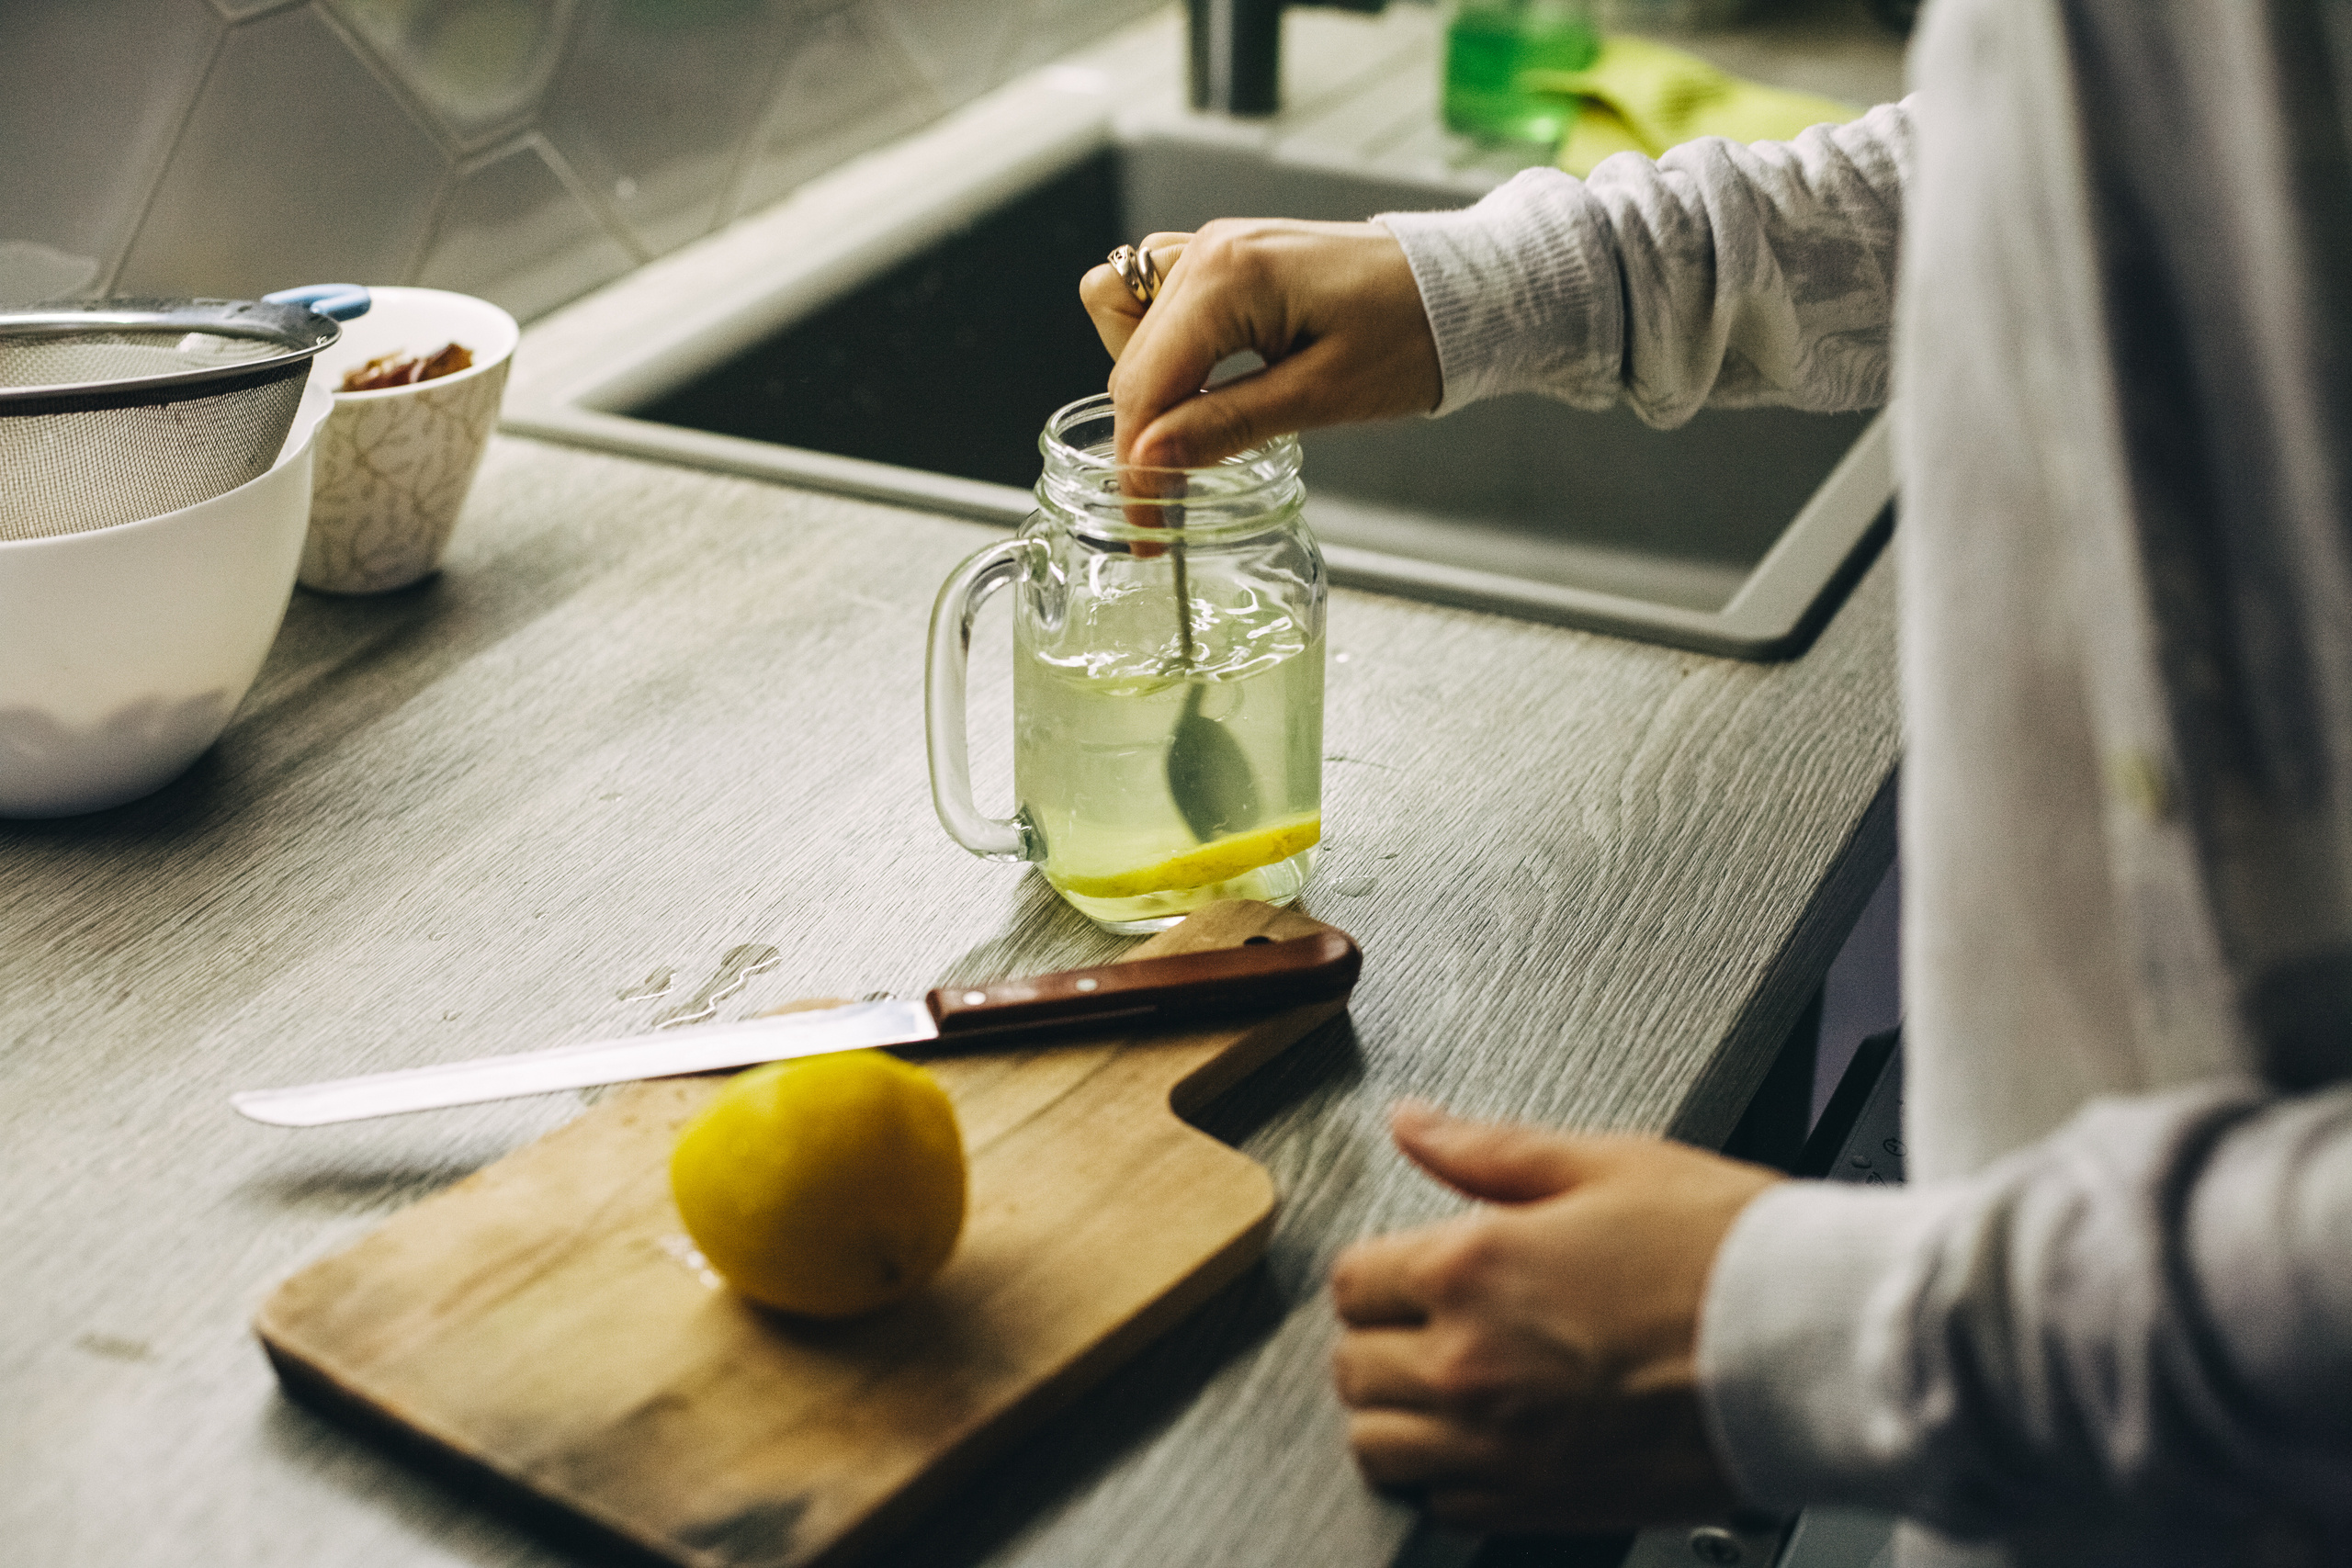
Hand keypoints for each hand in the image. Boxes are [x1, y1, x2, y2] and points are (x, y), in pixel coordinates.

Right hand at [1077, 219, 1442, 469]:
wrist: (1461, 288)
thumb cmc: (1411, 335)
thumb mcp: (1322, 396)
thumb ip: (1227, 425)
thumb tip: (1148, 459)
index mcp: (1227, 275)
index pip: (1143, 382)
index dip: (1136, 463)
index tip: (1147, 526)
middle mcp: (1208, 250)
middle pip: (1130, 359)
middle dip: (1142, 434)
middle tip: (1171, 502)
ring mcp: (1214, 248)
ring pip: (1126, 323)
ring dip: (1148, 384)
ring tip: (1197, 431)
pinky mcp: (1227, 260)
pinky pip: (1159, 304)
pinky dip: (1167, 350)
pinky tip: (1210, 385)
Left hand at [1329, 1102, 1783, 1532]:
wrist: (1816, 1346)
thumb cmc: (1727, 1253)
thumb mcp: (1605, 1163)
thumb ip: (1487, 1149)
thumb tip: (1414, 1124)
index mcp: (1471, 1270)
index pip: (1351, 1281)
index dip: (1380, 1268)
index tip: (1409, 1269)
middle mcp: (1468, 1365)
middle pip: (1351, 1367)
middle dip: (1381, 1339)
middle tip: (1430, 1322)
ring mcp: (1498, 1446)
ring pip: (1378, 1447)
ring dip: (1396, 1414)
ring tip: (1445, 1385)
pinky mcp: (1540, 1504)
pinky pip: (1442, 1505)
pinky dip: (1449, 1476)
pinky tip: (1490, 1438)